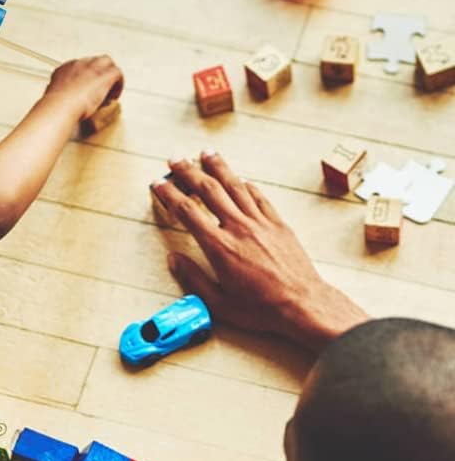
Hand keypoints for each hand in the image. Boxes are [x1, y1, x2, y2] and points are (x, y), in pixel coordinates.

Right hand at [43, 55, 123, 121]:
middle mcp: (80, 64)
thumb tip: (53, 103)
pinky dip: (118, 84)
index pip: (79, 67)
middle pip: (95, 62)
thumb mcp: (51, 98)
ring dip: (109, 75)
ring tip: (110, 90)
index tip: (87, 88)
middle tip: (101, 88)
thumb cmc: (55, 106)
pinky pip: (117, 74)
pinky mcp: (105, 75)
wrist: (61, 106)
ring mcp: (93, 68)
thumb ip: (56, 96)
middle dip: (99, 73)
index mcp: (65, 69)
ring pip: (108, 63)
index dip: (86, 77)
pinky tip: (115, 95)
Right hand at [150, 151, 368, 352]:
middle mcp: (238, 228)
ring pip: (234, 185)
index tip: (158, 184)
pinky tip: (240, 178)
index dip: (169, 194)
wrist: (302, 304)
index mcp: (219, 247)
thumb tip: (174, 259)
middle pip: (208, 190)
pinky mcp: (278, 224)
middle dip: (188, 171)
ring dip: (218, 166)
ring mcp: (260, 223)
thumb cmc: (261, 308)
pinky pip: (258, 197)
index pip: (187, 211)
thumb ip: (193, 278)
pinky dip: (246, 184)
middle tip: (175, 159)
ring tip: (206, 153)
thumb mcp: (218, 302)